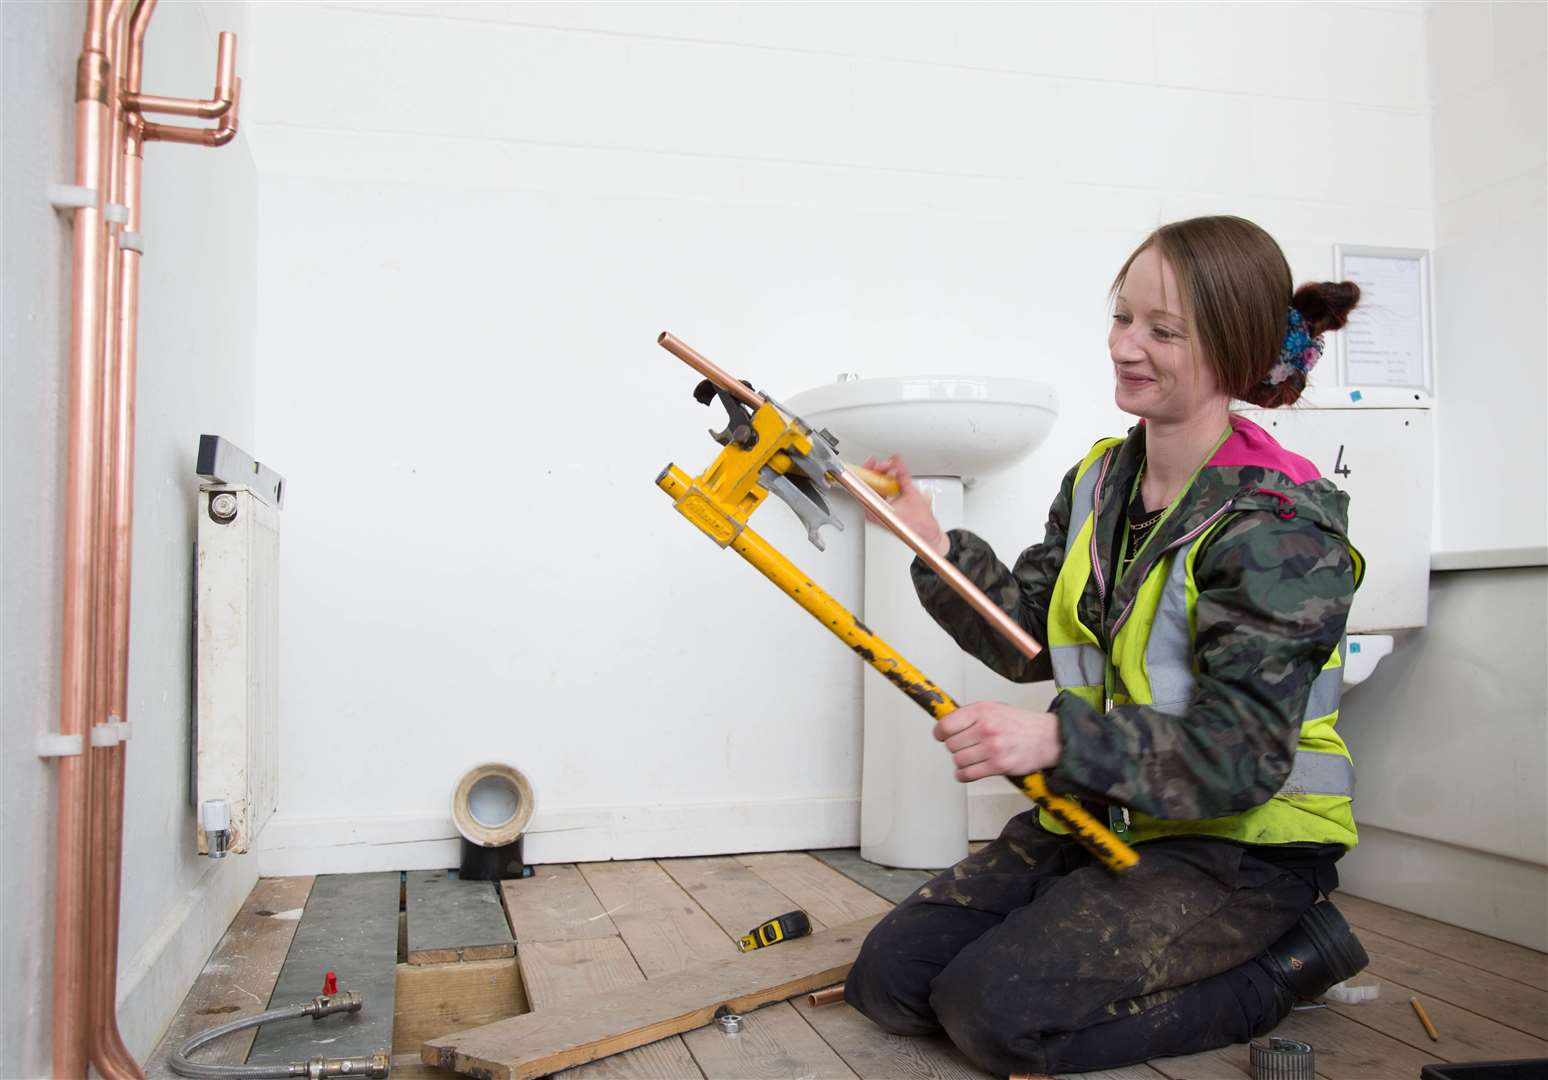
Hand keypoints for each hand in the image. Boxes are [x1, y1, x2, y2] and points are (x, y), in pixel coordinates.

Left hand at [862, 454, 948, 555]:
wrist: (926, 535)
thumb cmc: (919, 524)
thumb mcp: (912, 494)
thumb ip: (903, 475)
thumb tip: (897, 461)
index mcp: (876, 510)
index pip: (864, 486)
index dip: (868, 471)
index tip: (873, 462)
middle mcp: (873, 511)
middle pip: (868, 486)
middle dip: (878, 472)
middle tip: (887, 464)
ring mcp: (877, 511)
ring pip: (874, 488)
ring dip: (883, 477)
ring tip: (893, 470)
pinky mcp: (882, 510)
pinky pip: (879, 494)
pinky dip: (885, 484)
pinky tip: (893, 479)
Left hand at [933, 702, 1061, 781]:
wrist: (1047, 738)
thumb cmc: (1021, 724)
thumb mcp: (995, 709)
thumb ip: (971, 716)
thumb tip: (946, 723)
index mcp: (983, 711)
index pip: (946, 724)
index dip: (939, 732)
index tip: (941, 735)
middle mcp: (986, 728)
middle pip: (950, 744)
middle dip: (954, 746)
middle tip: (964, 746)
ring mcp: (992, 748)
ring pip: (958, 760)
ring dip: (960, 761)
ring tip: (970, 757)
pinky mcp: (998, 766)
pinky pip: (968, 774)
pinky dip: (963, 775)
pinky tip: (968, 771)